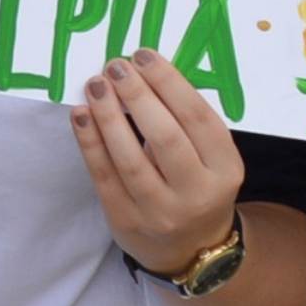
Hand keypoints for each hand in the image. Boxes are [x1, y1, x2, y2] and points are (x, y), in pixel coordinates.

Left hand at [71, 50, 244, 278]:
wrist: (192, 250)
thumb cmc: (197, 185)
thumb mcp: (212, 158)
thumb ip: (186, 121)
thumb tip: (143, 70)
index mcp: (225, 169)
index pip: (197, 119)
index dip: (170, 83)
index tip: (144, 55)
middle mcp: (196, 193)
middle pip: (165, 138)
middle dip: (138, 96)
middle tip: (116, 66)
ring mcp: (160, 212)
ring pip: (130, 159)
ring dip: (109, 116)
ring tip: (96, 85)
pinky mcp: (126, 221)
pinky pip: (104, 176)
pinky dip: (89, 142)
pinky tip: (80, 114)